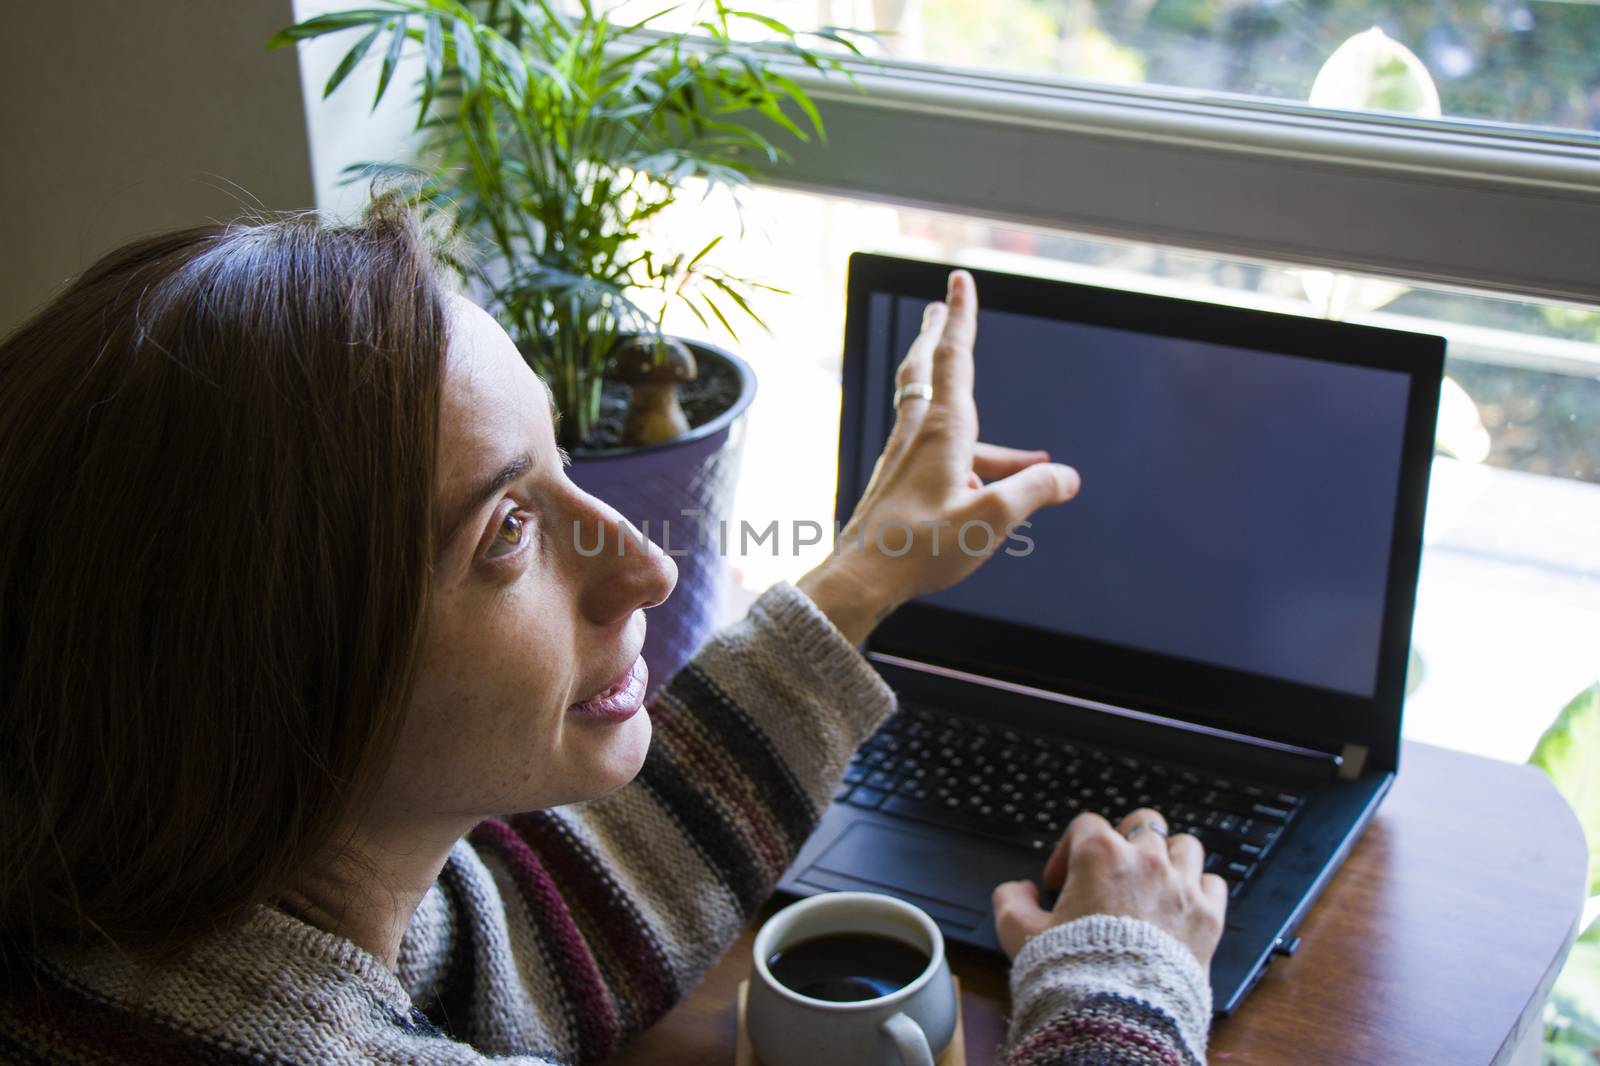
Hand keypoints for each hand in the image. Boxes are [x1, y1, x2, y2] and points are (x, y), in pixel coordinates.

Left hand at [797, 270, 1080, 644]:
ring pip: (938, 417)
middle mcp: (919, 435)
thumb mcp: (991, 520)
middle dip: (940, 335)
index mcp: (942, 431)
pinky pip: (942, 454)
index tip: (960, 278)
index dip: (962, 316)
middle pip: (928, 370)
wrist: (863, 579)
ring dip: (977, 423)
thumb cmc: (920, 549)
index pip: (954, 358)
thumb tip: (1068, 476)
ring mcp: (906, 458)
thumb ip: (1033, 492)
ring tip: (1032, 456)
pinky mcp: (902, 484)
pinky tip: (998, 494)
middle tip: (939, 306)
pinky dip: (974, 459)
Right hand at [991, 807, 1227, 968]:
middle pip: (1142, 823)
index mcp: (1100, 855)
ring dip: (1169, 858)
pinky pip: (1214, 884)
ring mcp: (1181, 886)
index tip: (1061, 882)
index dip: (1069, 850)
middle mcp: (1145, 861)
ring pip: (1185, 846)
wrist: (1118, 1013)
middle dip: (1125, 841)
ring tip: (1153, 883)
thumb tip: (1017, 891)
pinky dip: (1200, 890)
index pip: (1086, 824)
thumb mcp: (1018, 933)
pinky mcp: (1207, 917)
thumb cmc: (1072, 971)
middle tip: (1112, 871)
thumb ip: (1011, 902)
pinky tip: (1183, 906)